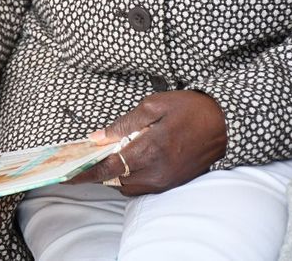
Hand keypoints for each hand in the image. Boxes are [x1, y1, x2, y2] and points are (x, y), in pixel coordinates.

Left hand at [68, 90, 227, 194]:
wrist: (226, 123)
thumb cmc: (189, 109)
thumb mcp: (153, 106)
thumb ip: (122, 124)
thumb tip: (97, 137)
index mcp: (148, 150)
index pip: (106, 168)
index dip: (84, 174)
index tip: (65, 175)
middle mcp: (155, 172)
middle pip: (113, 179)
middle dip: (99, 169)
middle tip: (88, 155)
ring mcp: (165, 181)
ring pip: (127, 185)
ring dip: (115, 172)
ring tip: (113, 152)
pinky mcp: (172, 184)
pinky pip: (142, 186)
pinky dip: (130, 175)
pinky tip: (131, 158)